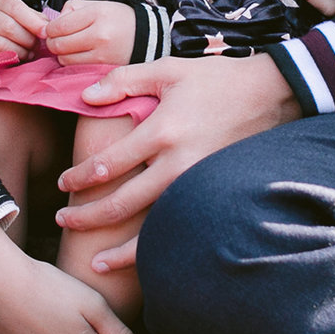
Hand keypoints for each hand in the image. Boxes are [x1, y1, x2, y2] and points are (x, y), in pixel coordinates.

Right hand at [0, 0, 47, 65]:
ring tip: (27, 54)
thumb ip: (35, 18)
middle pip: (9, 28)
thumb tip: (46, 29)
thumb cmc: (7, 19)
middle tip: (35, 47)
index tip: (45, 33)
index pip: (16, 8)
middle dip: (28, 41)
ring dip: (19, 54)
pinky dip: (4, 63)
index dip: (33, 22)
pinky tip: (12, 61)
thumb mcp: (19, 12)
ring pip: (1, 46)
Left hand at [44, 0, 134, 65]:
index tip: (51, 29)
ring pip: (64, 60)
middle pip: (58, 45)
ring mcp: (102, 54)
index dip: (49, 29)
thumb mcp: (97, 5)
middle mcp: (99, 34)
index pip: (59, 26)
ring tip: (70, 48)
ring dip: (61, 55)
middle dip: (52, 43)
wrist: (147, 36)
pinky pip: (76, 69)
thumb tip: (52, 24)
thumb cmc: (118, 19)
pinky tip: (78, 57)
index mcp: (96, 13)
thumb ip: (72, 10)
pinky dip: (72, 64)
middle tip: (57, 40)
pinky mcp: (104, 69)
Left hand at [52, 54, 299, 267]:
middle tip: (64, 220)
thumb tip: (86, 97)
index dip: (79, 177)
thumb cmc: (215, 80)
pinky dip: (159, 251)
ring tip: (96, 263)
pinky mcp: (213, 196)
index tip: (63, 182)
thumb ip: (122, 81)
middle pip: (122, 203)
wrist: (270, 95)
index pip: (107, 164)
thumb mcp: (167, 70)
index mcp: (161, 131)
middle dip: (88, 216)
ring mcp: (197, 185)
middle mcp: (177, 164)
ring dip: (120, 251)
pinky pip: (180, 230)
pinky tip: (142, 263)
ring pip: (152, 230)